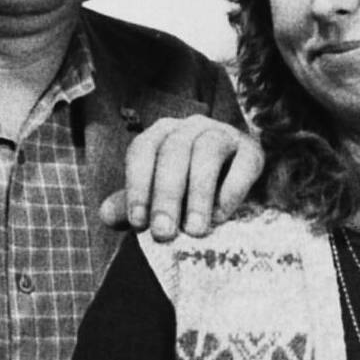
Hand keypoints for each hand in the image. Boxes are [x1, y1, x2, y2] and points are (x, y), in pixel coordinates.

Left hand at [100, 115, 263, 239]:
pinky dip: (232, 189)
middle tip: (164, 233)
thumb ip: (131, 207)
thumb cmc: (188, 194)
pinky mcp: (253, 150)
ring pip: (207, 150)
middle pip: (174, 151)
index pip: (142, 150)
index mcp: (160, 134)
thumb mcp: (156, 200)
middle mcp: (190, 127)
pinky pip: (243, 162)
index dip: (137, 186)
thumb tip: (107, 214)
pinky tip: (222, 215)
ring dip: (199, 192)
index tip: (138, 223)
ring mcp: (224, 134)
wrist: (234, 189)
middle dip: (167, 195)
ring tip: (196, 230)